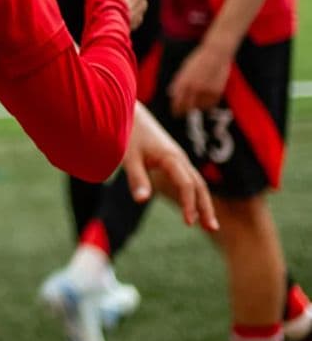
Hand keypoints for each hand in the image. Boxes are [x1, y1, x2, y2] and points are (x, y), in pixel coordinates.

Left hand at [123, 103, 218, 232]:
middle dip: (206, 207)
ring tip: (208, 225)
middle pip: (199, 185)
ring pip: (197, 182)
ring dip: (203, 203)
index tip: (189, 223)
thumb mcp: (129, 157)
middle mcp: (180, 158)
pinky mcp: (173, 158)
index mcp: (171, 158)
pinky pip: (189, 179)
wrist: (130, 112)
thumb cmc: (128, 134)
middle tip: (212, 229)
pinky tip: (193, 207)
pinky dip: (195, 194)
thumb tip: (142, 201)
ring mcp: (178, 158)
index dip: (189, 204)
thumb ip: (136, 178)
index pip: (187, 185)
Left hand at [168, 40, 231, 115]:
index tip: (175, 113)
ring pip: (199, 107)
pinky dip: (207, 105)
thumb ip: (177, 82)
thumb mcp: (183, 69)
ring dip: (196, 107)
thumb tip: (171, 94)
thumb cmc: (198, 60)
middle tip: (182, 113)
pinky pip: (210, 104)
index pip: (177, 101)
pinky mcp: (217, 92)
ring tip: (194, 104)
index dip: (175, 109)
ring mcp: (206, 90)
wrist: (216, 54)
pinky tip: (204, 102)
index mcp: (184, 82)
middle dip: (184, 111)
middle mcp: (194, 88)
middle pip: (188, 107)